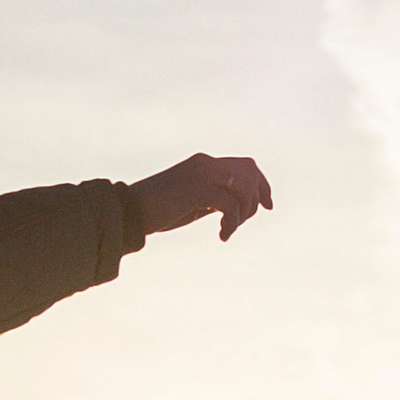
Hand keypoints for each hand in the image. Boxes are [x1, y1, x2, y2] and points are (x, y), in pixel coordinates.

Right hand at [130, 153, 273, 241]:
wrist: (131, 211)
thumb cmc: (158, 210)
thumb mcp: (193, 201)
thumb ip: (214, 198)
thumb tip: (236, 207)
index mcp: (205, 163)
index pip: (246, 165)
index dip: (262, 185)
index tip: (268, 205)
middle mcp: (207, 163)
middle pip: (250, 172)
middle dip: (256, 199)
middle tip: (241, 222)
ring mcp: (203, 174)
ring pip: (244, 189)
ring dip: (242, 214)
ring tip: (228, 229)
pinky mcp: (198, 188)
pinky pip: (231, 205)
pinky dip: (232, 223)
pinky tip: (222, 235)